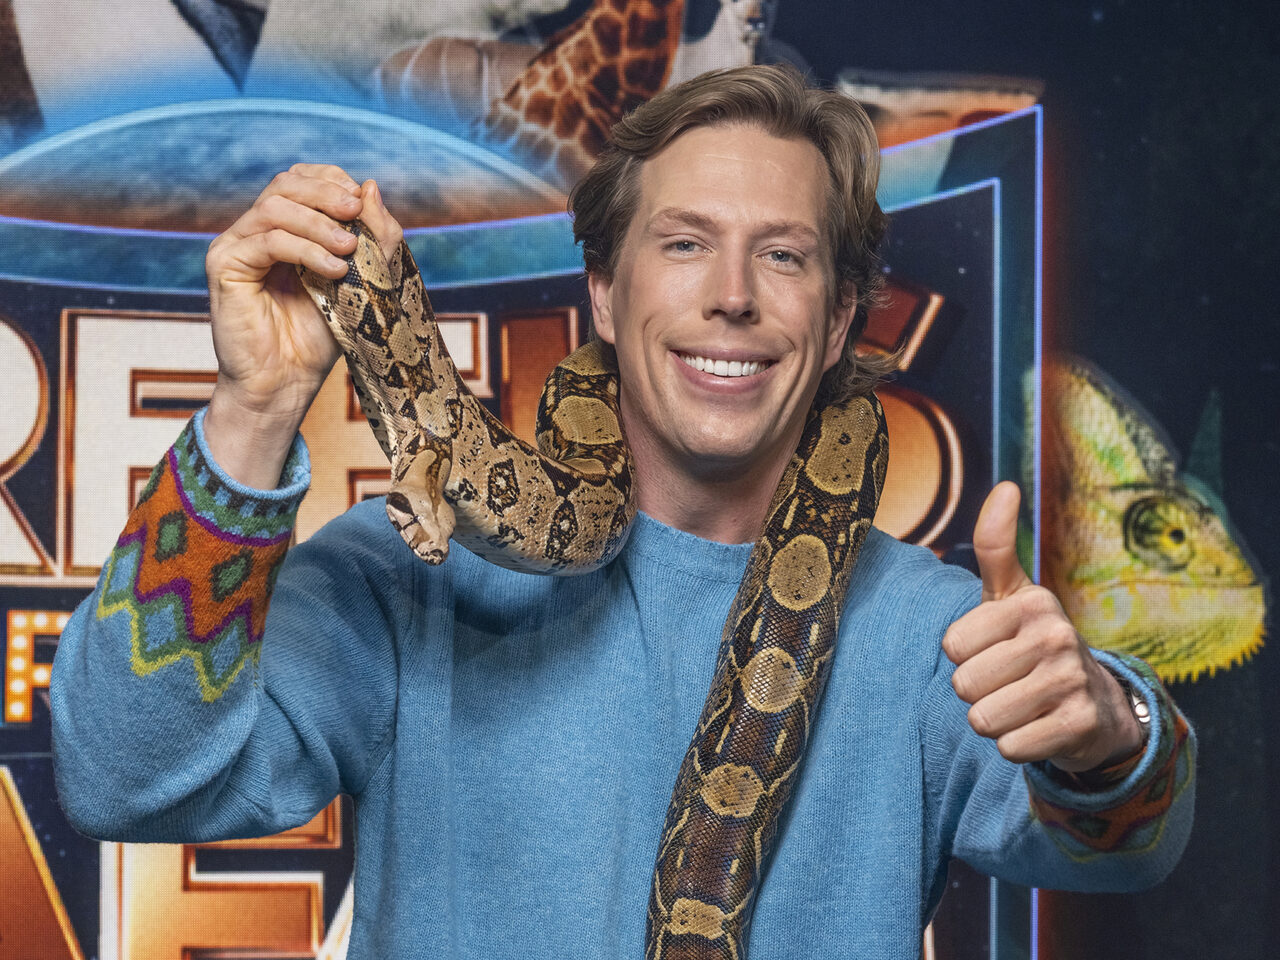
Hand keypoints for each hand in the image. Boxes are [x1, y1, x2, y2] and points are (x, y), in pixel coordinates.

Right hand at [202, 164, 403, 486]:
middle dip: (327, 194)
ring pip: (275, 208)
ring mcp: (236, 245)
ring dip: (319, 223)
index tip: (363, 202)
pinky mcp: (226, 266)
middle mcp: (255, 230)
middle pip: (286, 184)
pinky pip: (267, 241)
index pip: (302, 180)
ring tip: (349, 250)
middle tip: (357, 213)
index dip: (332, 182)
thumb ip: (373, 237)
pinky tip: (333, 270)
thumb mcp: (361, 281)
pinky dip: (305, 250)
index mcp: (285, 228)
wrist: (287, 383)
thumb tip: (371, 185)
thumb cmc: (321, 336)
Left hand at [942, 482, 1143, 772]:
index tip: (994, 648)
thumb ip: (995, 545)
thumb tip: (1005, 485)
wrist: (1096, 703)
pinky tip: (1039, 727)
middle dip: (976, 692)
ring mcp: (1072, 680)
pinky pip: (1011, 748)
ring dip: (994, 721)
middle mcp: (1056, 635)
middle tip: (1008, 682)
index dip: (964, 655)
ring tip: (1021, 704)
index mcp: (1031, 602)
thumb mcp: (1011, 594)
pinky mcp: (1081, 724)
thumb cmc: (1033, 642)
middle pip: (964, 685)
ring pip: (983, 719)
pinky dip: (1016, 746)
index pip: (952, 645)